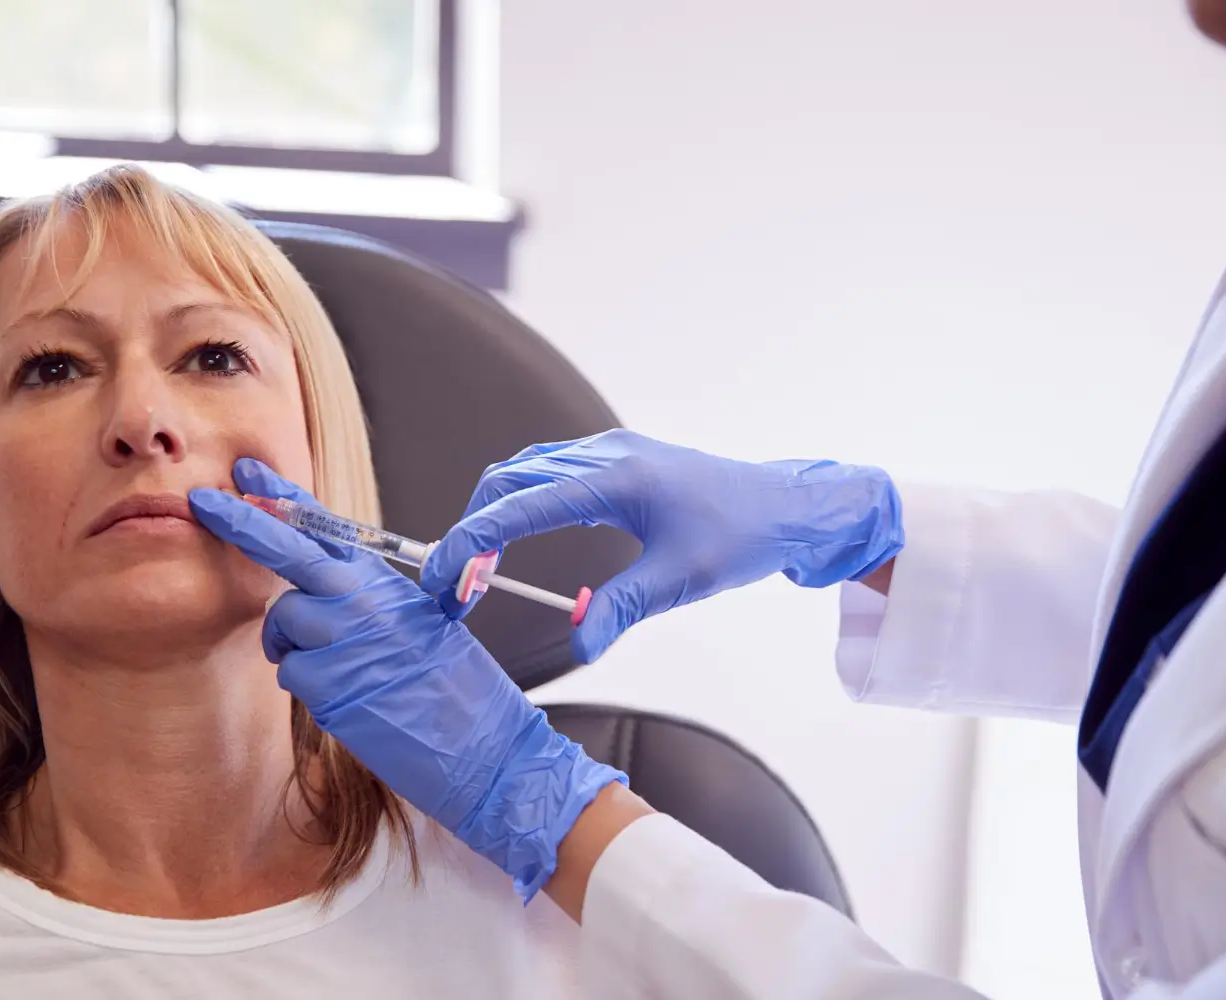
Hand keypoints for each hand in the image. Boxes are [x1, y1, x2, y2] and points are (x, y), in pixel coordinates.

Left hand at [189, 459, 626, 900]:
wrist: (482, 745)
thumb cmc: (456, 688)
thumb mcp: (422, 621)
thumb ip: (371, 598)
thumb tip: (321, 588)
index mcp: (385, 580)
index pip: (326, 526)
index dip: (283, 496)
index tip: (248, 473)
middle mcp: (361, 599)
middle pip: (286, 548)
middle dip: (240, 521)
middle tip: (201, 501)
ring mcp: (342, 638)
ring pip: (282, 621)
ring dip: (294, 645)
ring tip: (343, 669)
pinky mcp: (327, 684)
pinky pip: (291, 673)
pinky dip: (312, 688)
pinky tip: (353, 699)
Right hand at [419, 430, 904, 662]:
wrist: (783, 506)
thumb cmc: (740, 539)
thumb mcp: (678, 582)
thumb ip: (619, 610)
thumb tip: (578, 647)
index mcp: (617, 478)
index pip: (521, 506)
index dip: (471, 540)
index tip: (442, 575)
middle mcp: (605, 453)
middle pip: (510, 480)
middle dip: (471, 528)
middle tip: (454, 583)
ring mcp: (609, 449)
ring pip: (524, 472)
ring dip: (493, 513)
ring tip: (479, 568)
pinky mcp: (615, 458)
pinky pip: (549, 472)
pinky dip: (520, 502)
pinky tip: (519, 539)